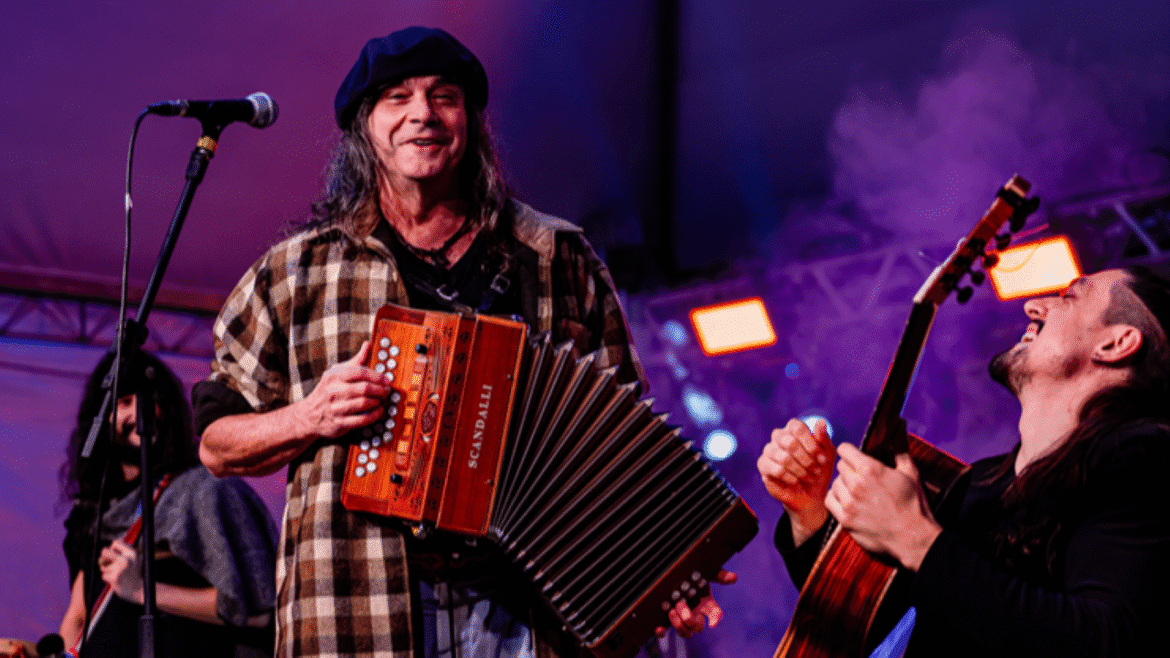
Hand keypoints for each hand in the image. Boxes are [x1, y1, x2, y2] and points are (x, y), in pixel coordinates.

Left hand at [99, 540, 143, 603]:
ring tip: (116, 574)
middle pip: (105, 551)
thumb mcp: (134, 560)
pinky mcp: (114, 578)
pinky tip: (116, 580)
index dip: (112, 548)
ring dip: (107, 571)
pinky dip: (108, 578)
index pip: (116, 543)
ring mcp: (119, 568)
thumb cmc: (134, 574)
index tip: (113, 554)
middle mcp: (126, 559)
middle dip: (103, 557)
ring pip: (103, 566)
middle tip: (107, 562)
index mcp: (132, 553)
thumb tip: (110, 547)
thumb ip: (124, 552)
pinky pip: (104, 575)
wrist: (138, 590)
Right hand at [296, 341, 391, 437]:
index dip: (377, 376)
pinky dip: (374, 415)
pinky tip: (378, 411)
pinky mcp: (339, 423)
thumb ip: (354, 361)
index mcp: (334, 377)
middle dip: (380, 389)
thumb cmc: (327, 390)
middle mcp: (333, 392)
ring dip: (377, 402)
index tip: (386, 380)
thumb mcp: (337, 373)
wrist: (308, 415)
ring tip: (382, 400)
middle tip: (387, 391)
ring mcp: (336, 408)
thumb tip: (367, 345)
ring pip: (364, 403)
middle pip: (364, 388)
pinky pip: (362, 419)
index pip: (359, 372)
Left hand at [655, 570, 736, 638]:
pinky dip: (662, 632)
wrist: (674, 572)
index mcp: (706, 603)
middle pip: (698, 627)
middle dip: (689, 618)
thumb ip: (718, 574)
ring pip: (685, 632)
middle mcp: (696, 613)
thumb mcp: (705, 570)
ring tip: (671, 610)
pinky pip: (665, 631)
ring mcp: (682, 617)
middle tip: (681, 603)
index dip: (716, 620)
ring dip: (678, 624)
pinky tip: (659, 628)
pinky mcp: (667, 618)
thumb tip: (734, 577)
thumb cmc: (693, 572)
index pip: (716, 614)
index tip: (712, 623)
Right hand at [758, 418, 835, 544]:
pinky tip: (796, 481)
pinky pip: (777, 469)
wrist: (810, 495)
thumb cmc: (819, 471)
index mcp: (793, 430)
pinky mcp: (763, 465)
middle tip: (816, 471)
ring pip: (784, 457)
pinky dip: (790, 477)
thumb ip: (824, 439)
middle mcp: (778, 437)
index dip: (811, 444)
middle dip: (807, 460)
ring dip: (800, 470)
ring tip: (808, 477)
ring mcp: (769, 450)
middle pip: (790, 442)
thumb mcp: (827, 456)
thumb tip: (821, 422)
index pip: (797, 427)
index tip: (823, 459)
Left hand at [824, 445, 941, 570]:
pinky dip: (836, 498)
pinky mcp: (845, 519)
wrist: (912, 537)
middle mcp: (856, 484)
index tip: (855, 457)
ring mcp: (849, 502)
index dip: (850, 452)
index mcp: (870, 469)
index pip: (844, 449)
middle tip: (862, 477)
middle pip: (840, 466)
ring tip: (857, 490)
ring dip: (843, 484)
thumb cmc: (914, 505)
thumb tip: (898, 430)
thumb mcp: (910, 474)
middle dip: (850, 468)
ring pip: (835, 483)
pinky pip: (830, 500)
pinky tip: (847, 500)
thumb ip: (900, 450)